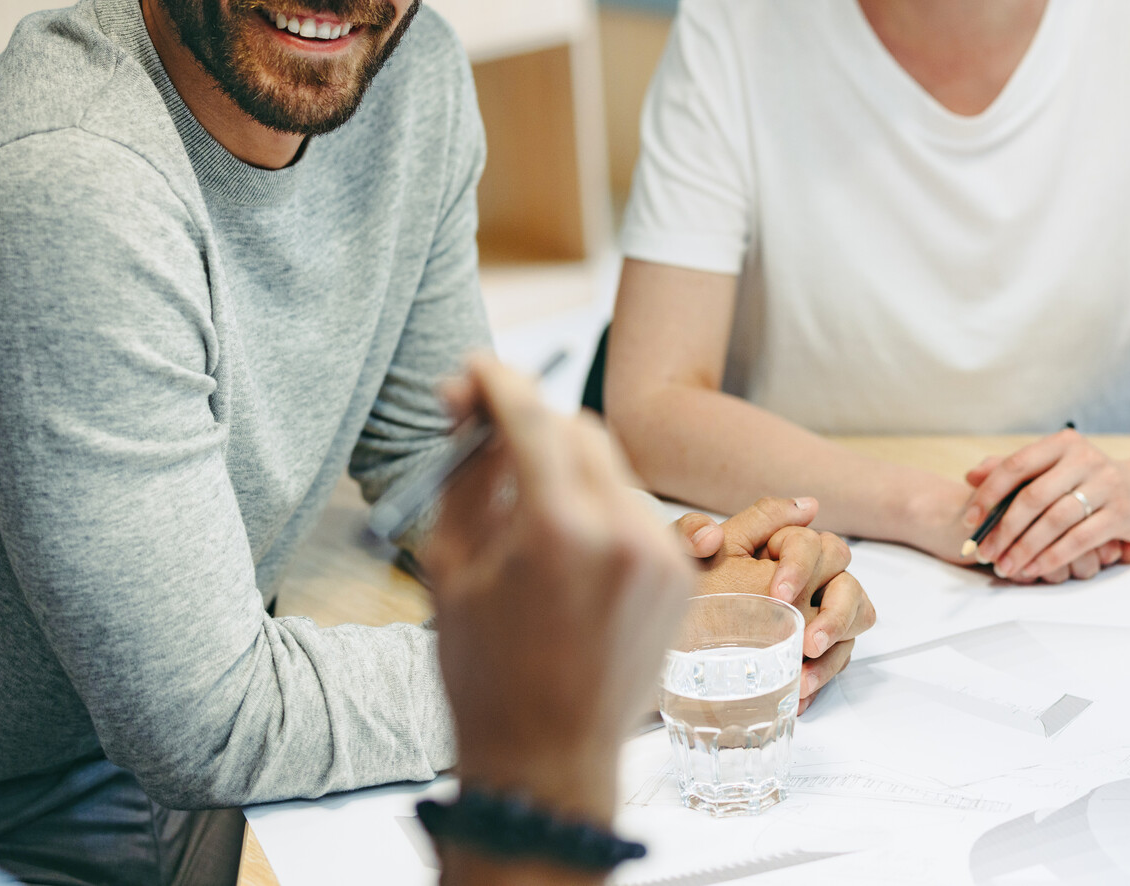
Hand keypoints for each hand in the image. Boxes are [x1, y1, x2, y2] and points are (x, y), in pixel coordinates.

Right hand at [423, 355, 694, 841]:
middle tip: (491, 430)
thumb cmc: (484, 672)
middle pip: (579, 429)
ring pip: (609, 470)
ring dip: (567, 471)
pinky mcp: (679, 575)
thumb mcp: (450, 564)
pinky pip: (634, 512)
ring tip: (525, 518)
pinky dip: (599, 512)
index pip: (531, 416)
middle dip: (535, 423)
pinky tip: (567, 556)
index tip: (476, 371)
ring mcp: (659, 553)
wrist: (547, 758)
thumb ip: (465, 472)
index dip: (498, 383)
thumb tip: (466, 401)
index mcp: (556, 528)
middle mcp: (621, 530)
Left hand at [675, 497, 877, 711]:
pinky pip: (838, 658)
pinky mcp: (814, 648)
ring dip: (836, 647)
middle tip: (809, 641)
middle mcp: (806, 577)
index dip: (802, 566)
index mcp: (779, 547)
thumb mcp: (690, 554)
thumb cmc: (682, 592)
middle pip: (848, 582)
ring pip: (856, 618)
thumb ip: (732, 523)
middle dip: (836, 613)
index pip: (814, 545)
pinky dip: (823, 676)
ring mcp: (816, 613)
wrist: (667, 642)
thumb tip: (780, 509)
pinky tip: (797, 694)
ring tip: (804, 677)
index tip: (780, 594)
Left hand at [961, 429, 1129, 582]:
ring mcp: (1106, 484)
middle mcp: (1084, 458)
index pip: (1016, 466)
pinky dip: (1053, 556)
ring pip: (1055, 520)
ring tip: (1006, 566)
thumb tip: (971, 475)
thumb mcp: (1057, 467)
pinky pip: (1080, 538)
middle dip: (1003, 529)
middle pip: (1033, 496)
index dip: (988, 495)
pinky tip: (1035, 569)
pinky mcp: (1122, 512)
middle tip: (984, 553)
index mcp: (1062, 443)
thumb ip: (1015, 469)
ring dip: (1025, 548)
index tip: (969, 522)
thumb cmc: (1091, 481)